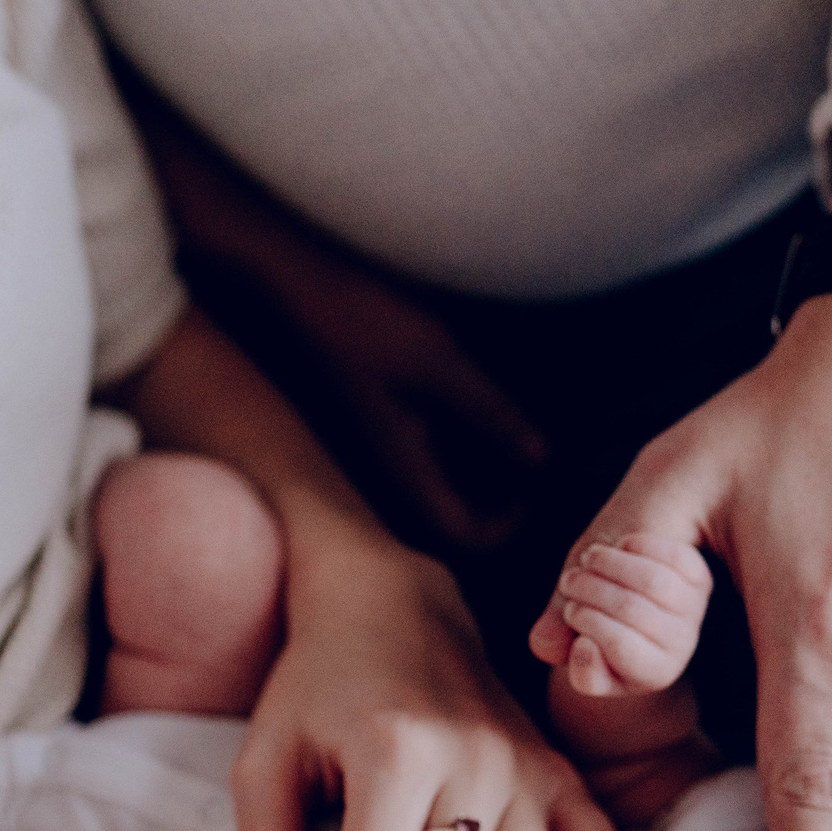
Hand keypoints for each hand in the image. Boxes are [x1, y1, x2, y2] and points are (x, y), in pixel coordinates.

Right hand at [281, 263, 547, 552]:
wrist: (290, 291)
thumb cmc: (361, 323)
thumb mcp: (441, 366)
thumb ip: (492, 414)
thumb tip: (542, 459)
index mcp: (405, 475)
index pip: (468, 538)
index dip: (510, 522)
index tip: (529, 478)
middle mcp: (386, 479)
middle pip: (453, 523)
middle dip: (497, 498)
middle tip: (522, 452)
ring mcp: (374, 458)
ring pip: (436, 492)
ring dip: (474, 473)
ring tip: (499, 426)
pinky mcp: (368, 432)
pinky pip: (419, 461)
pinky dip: (451, 447)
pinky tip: (459, 403)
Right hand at [529, 533, 711, 697]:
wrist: (633, 598)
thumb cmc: (597, 623)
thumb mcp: (576, 640)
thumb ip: (558, 643)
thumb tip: (543, 647)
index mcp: (651, 674)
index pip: (619, 646)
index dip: (588, 622)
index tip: (569, 611)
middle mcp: (680, 647)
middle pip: (631, 609)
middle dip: (590, 588)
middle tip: (568, 580)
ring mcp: (693, 612)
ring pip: (652, 582)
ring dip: (610, 562)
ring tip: (588, 559)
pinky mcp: (700, 578)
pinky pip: (672, 557)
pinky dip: (639, 545)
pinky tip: (621, 545)